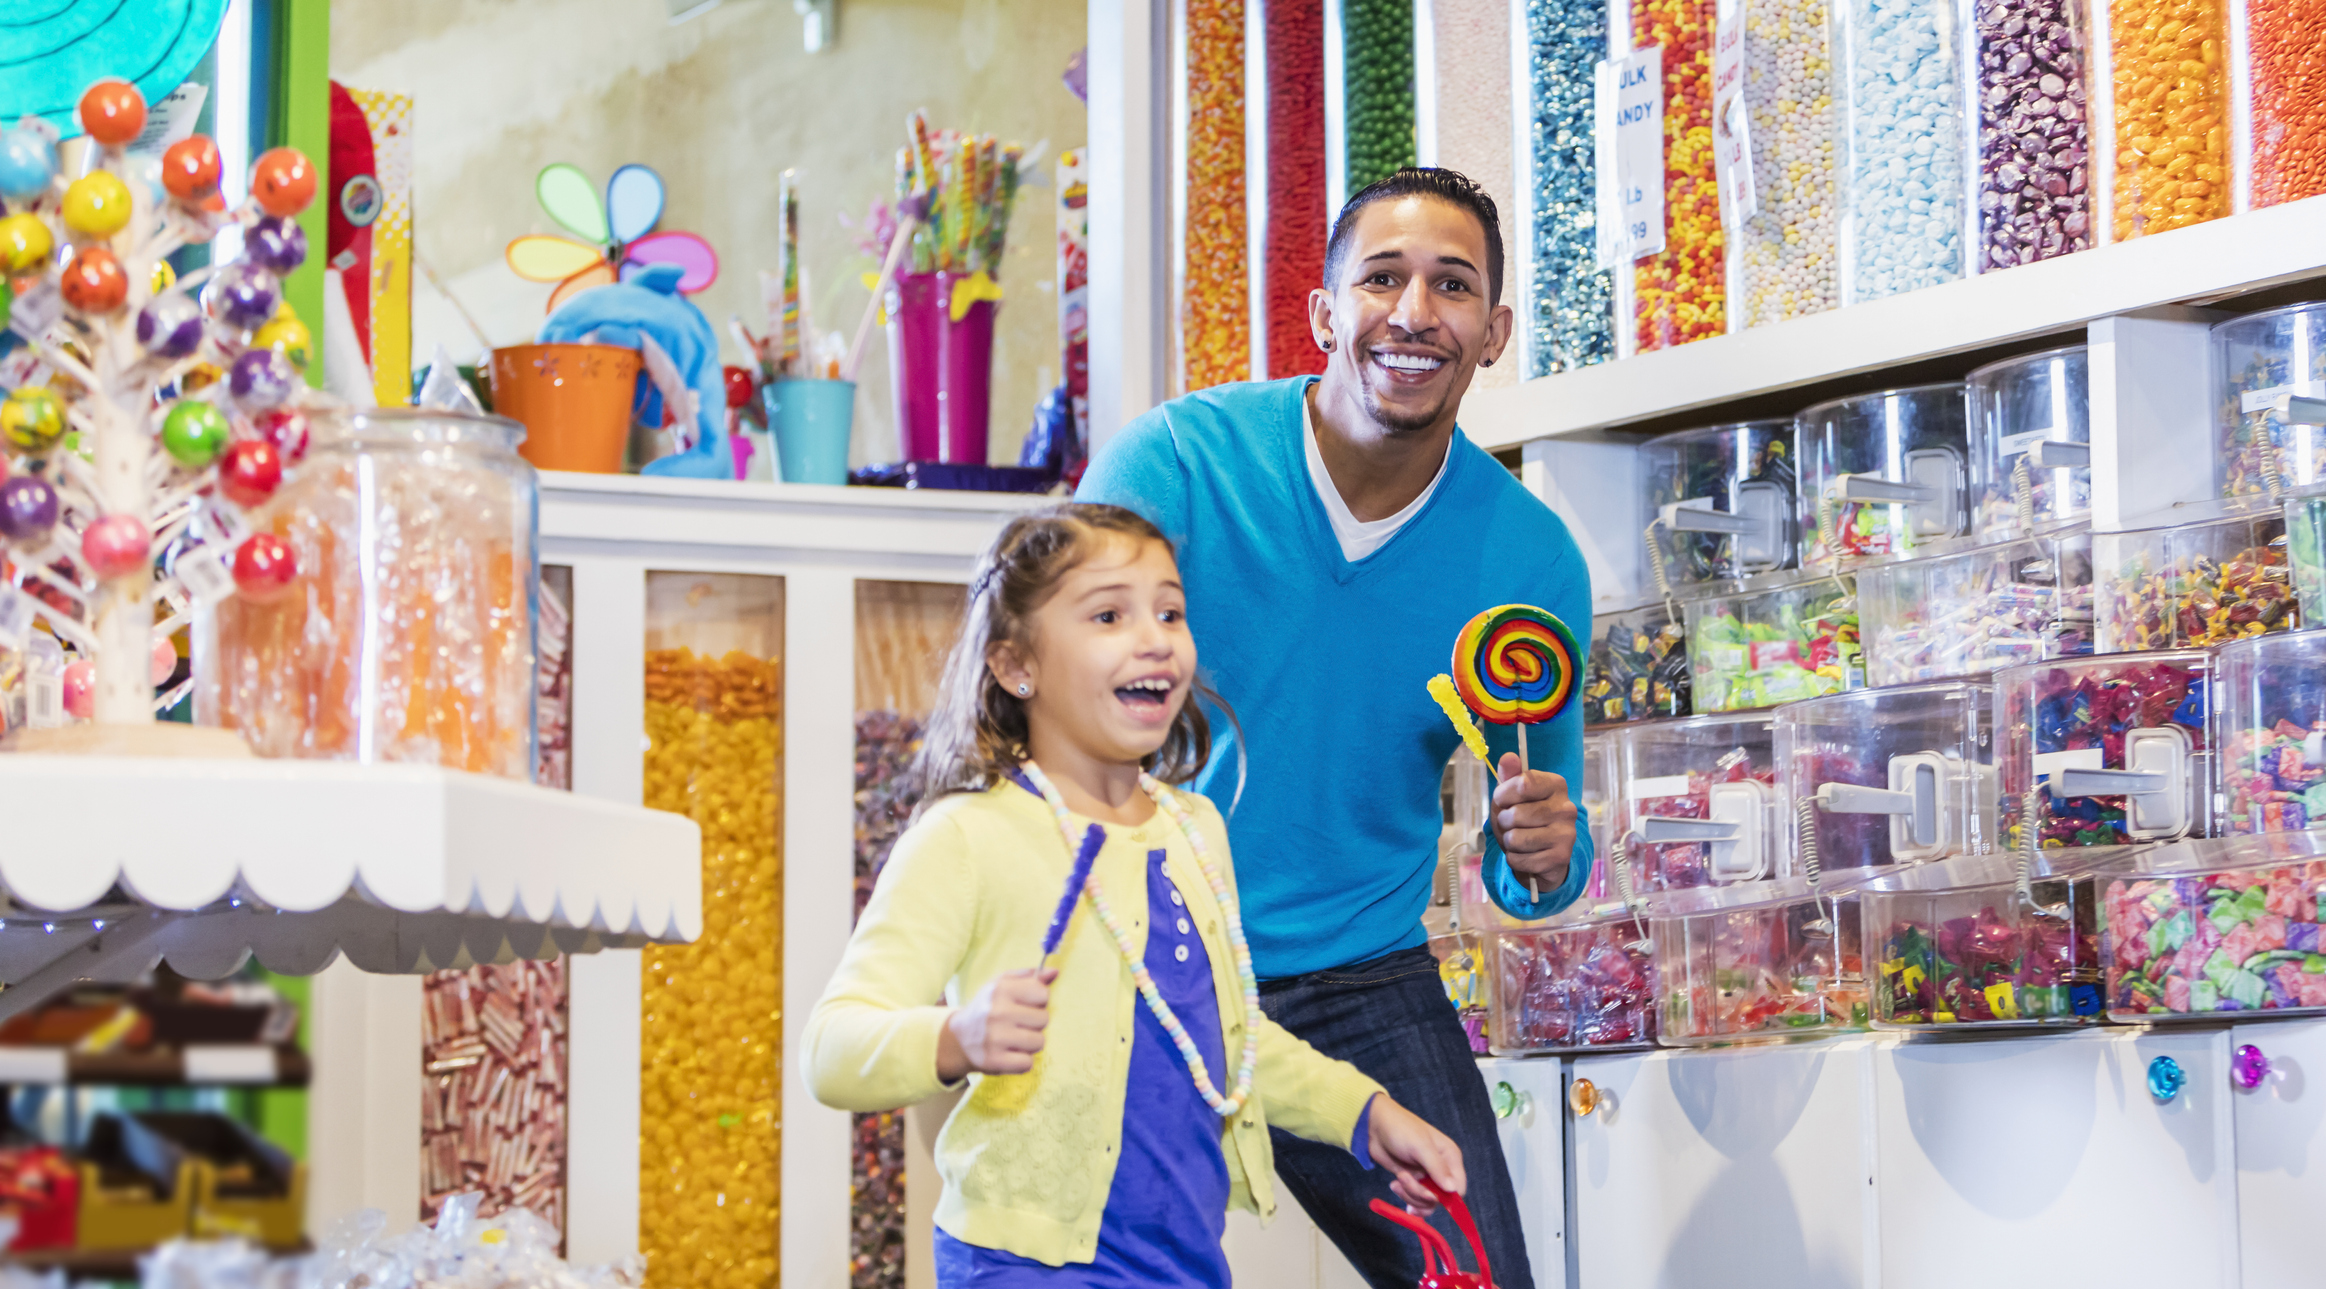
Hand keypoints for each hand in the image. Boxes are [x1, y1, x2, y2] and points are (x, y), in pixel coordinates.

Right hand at [936, 967, 1055, 1081]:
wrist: (958, 1038)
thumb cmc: (987, 1007)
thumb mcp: (1002, 984)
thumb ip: (1029, 976)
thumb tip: (1055, 972)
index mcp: (1001, 990)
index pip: (1043, 994)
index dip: (1038, 1000)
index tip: (1026, 1004)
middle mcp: (997, 1012)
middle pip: (1044, 1019)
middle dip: (1035, 1023)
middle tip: (1018, 1023)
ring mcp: (995, 1038)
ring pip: (1039, 1042)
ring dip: (1030, 1043)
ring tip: (1015, 1039)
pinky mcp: (994, 1060)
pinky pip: (1027, 1063)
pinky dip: (1022, 1061)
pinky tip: (1010, 1053)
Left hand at [1366, 1093, 1464, 1213]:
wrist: (1374, 1126)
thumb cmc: (1401, 1130)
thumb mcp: (1420, 1147)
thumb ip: (1437, 1168)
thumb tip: (1453, 1190)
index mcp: (1450, 1157)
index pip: (1459, 1188)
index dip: (1446, 1197)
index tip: (1428, 1195)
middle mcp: (1441, 1169)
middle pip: (1441, 1199)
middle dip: (1421, 1195)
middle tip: (1404, 1178)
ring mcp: (1426, 1177)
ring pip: (1427, 1201)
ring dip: (1410, 1195)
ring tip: (1398, 1178)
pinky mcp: (1413, 1181)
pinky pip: (1415, 1200)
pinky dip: (1405, 1197)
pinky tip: (1395, 1185)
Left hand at [1493, 752, 1576, 887]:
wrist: (1541, 856)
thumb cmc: (1523, 821)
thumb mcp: (1512, 796)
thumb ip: (1509, 777)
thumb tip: (1508, 757)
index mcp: (1556, 785)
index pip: (1523, 783)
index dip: (1503, 795)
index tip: (1503, 801)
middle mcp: (1567, 808)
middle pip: (1516, 814)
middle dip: (1504, 822)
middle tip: (1512, 825)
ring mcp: (1567, 834)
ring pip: (1516, 838)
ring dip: (1508, 841)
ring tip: (1519, 840)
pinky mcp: (1560, 858)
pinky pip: (1519, 858)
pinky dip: (1514, 859)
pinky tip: (1526, 855)